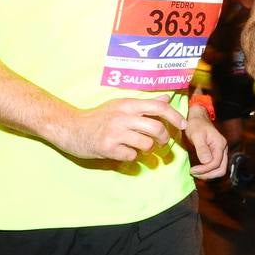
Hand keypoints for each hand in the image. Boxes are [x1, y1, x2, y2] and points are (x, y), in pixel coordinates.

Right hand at [60, 98, 188, 161]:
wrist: (71, 128)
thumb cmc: (98, 117)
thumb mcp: (120, 105)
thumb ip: (144, 104)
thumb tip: (167, 98)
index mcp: (128, 104)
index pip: (158, 107)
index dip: (175, 116)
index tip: (183, 125)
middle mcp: (122, 117)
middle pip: (156, 128)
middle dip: (165, 138)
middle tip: (163, 142)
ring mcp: (115, 133)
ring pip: (146, 144)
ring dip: (148, 149)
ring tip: (140, 147)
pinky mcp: (107, 148)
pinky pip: (131, 155)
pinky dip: (132, 156)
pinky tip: (124, 151)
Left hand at [185, 109, 228, 179]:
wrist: (198, 118)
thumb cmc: (196, 125)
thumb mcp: (196, 135)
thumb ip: (202, 148)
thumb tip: (206, 161)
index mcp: (220, 144)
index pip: (216, 163)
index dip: (204, 169)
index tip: (192, 170)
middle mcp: (223, 149)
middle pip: (221, 169)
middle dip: (207, 174)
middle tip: (194, 173)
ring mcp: (221, 152)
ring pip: (220, 169)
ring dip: (208, 174)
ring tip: (195, 173)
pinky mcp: (216, 154)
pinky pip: (216, 167)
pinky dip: (208, 172)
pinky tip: (199, 171)